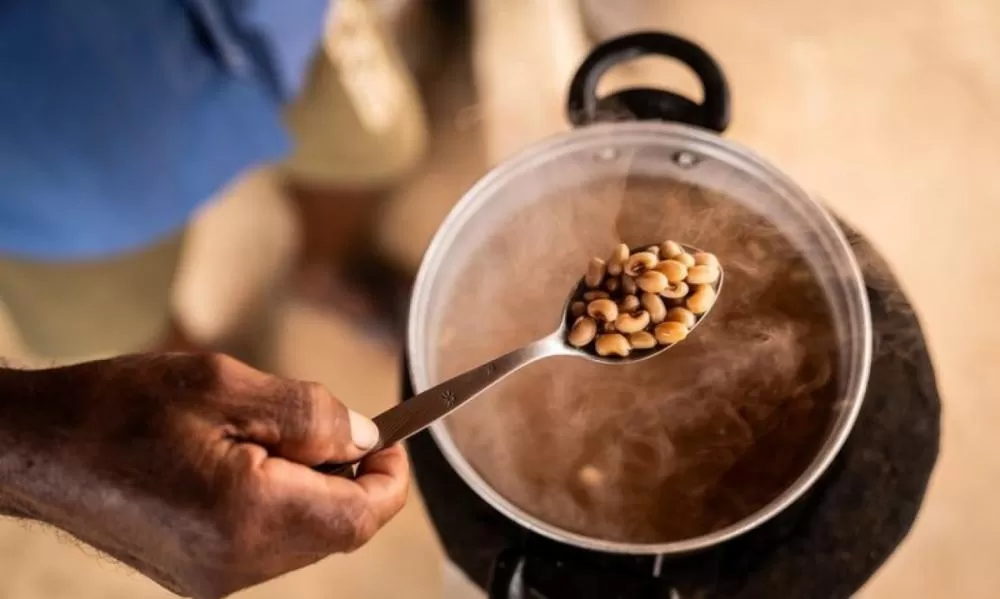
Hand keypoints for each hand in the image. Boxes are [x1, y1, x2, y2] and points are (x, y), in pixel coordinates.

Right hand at [0, 353, 408, 598]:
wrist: (38, 449)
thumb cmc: (121, 408)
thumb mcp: (227, 385)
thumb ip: (311, 414)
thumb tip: (367, 437)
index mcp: (250, 516)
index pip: (362, 516)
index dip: (391, 475)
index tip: (393, 437)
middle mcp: (238, 564)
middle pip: (339, 529)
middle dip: (349, 475)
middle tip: (322, 423)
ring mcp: (215, 578)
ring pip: (307, 537)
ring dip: (313, 487)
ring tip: (267, 436)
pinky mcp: (199, 576)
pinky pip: (270, 544)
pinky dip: (281, 503)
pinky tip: (245, 463)